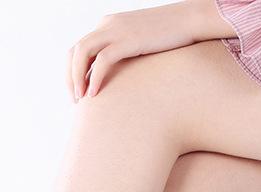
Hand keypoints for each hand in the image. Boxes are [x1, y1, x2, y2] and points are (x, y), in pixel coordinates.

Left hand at [67, 0, 235, 100]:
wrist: (190, 20)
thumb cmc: (168, 39)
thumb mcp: (138, 46)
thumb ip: (123, 57)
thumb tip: (114, 81)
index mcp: (107, 26)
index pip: (78, 50)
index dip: (73, 73)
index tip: (78, 94)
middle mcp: (107, 25)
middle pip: (74, 52)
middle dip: (70, 78)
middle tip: (75, 101)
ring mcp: (116, 31)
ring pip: (82, 54)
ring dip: (77, 79)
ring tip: (82, 100)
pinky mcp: (127, 40)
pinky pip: (101, 61)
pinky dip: (94, 79)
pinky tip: (95, 95)